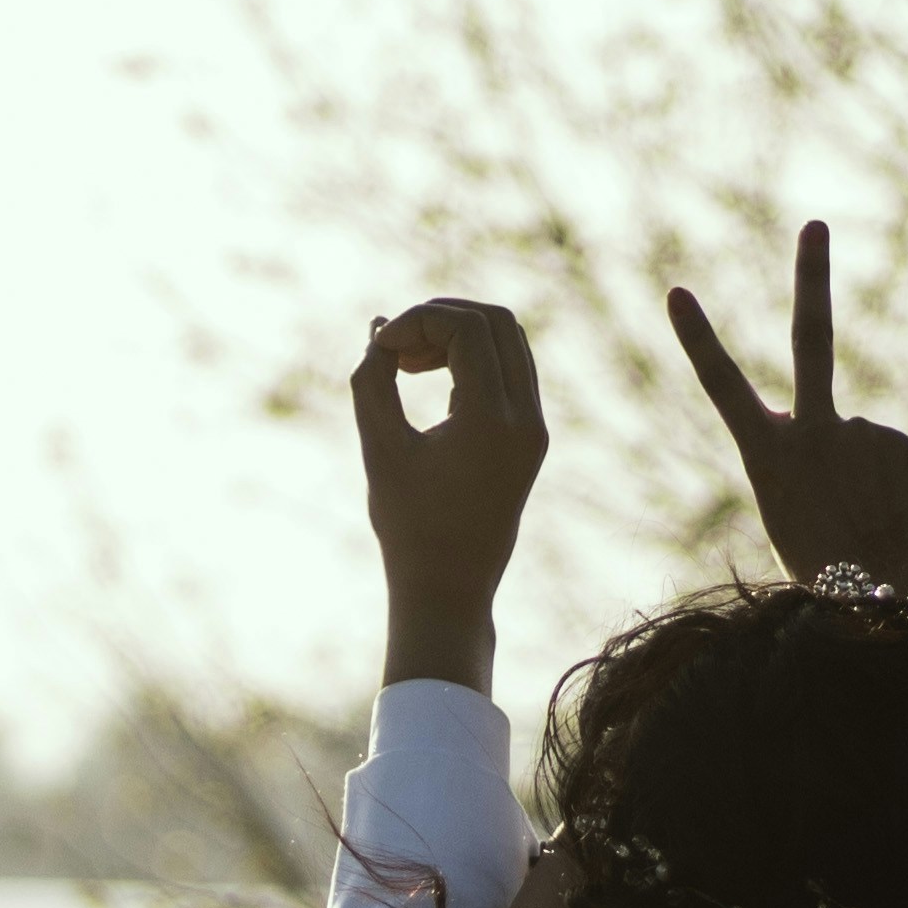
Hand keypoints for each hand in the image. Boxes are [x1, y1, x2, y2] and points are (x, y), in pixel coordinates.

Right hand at [351, 298, 544, 693]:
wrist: (450, 589)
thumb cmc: (408, 526)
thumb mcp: (380, 448)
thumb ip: (372, 381)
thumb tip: (378, 329)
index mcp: (494, 421)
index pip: (468, 329)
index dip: (419, 321)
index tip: (381, 348)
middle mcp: (527, 419)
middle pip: (496, 322)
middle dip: (441, 318)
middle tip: (395, 346)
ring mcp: (535, 428)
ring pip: (509, 342)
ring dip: (458, 336)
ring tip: (407, 362)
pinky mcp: (531, 438)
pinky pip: (510, 370)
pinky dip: (472, 359)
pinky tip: (429, 378)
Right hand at [666, 220, 907, 595]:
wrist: (886, 597)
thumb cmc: (824, 571)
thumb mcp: (792, 513)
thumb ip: (808, 458)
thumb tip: (849, 429)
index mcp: (766, 456)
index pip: (723, 387)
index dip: (698, 339)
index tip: (677, 292)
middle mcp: (811, 433)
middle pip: (811, 340)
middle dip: (811, 278)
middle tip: (815, 225)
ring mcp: (858, 434)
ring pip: (859, 438)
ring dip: (864, 475)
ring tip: (865, 523)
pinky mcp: (898, 444)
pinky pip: (892, 455)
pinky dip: (894, 482)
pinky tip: (891, 516)